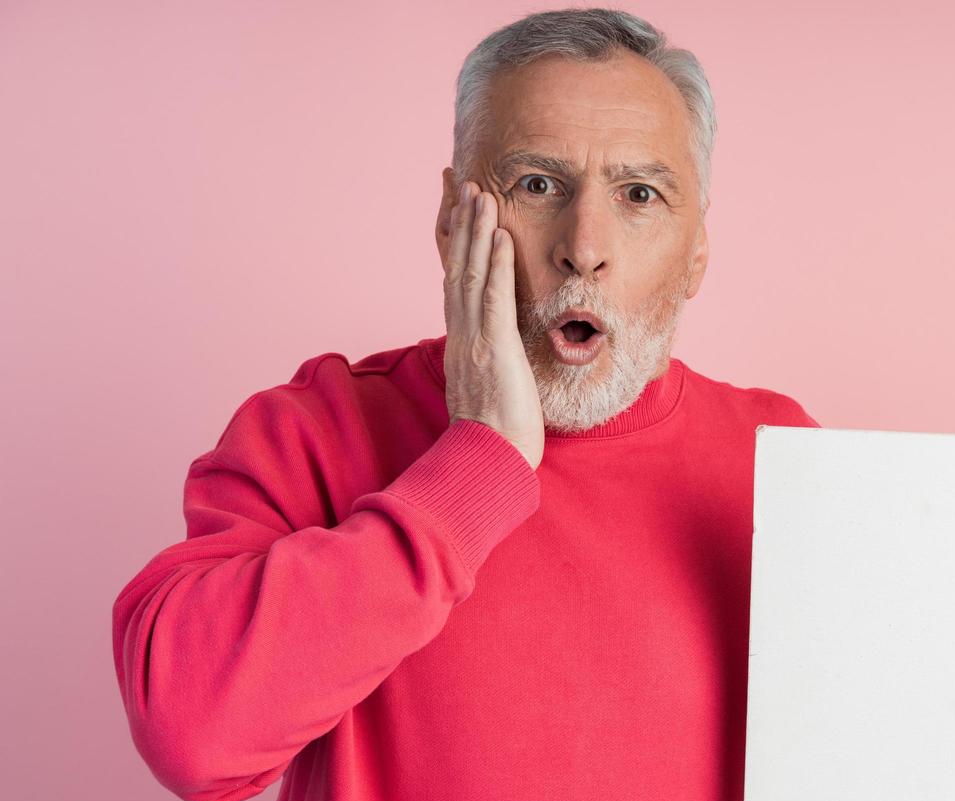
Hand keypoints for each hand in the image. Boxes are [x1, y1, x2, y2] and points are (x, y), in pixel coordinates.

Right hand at [442, 180, 544, 469]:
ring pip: (471, 275)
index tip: (454, 210)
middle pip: (457, 268)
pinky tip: (499, 235)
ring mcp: (473, 340)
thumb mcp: (488, 391)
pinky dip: (495, 264)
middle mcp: (460, 335)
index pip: (455, 282)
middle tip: (460, 182)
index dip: (455, 245)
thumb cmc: (495, 437)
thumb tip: (493, 355)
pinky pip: (494, 298)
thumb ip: (488, 365)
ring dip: (476, 231)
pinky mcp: (492, 348)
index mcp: (460, 343)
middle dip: (459, 223)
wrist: (489, 463)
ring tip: (480, 193)